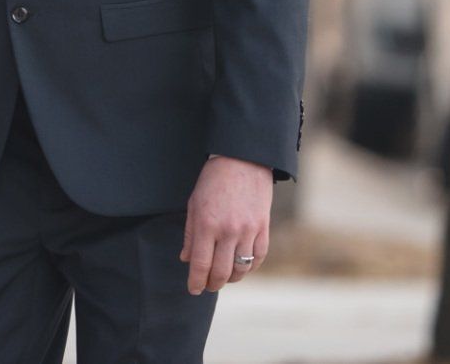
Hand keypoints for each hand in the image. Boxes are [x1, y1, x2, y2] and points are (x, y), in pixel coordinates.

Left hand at [179, 155, 272, 293]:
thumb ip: (190, 234)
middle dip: (212, 284)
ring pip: (241, 269)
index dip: (196, 281)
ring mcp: (248, 231)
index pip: (201, 264)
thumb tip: (186, 260)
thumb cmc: (213, 180)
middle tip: (207, 286)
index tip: (193, 289)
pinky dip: (250, 268)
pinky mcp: (263, 228)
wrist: (243, 160)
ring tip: (223, 278)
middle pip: (221, 272)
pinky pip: (258, 257)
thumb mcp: (194, 204)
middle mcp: (228, 231)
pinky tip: (241, 267)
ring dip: (231, 279)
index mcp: (207, 224)